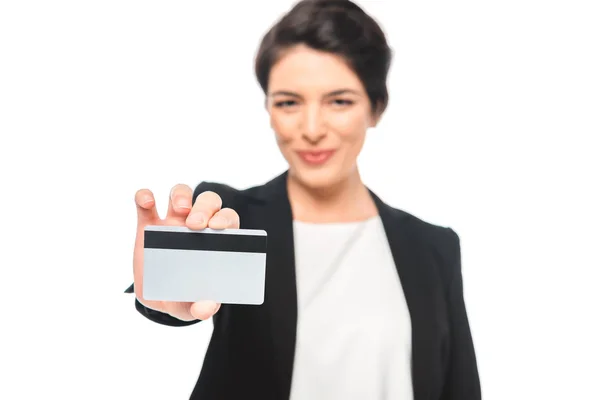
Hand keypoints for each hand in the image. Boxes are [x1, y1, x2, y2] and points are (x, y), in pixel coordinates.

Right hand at [132, 184, 239, 320]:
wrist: (156, 298)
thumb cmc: (182, 296)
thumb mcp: (191, 306)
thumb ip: (201, 308)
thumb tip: (206, 309)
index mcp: (215, 240)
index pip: (227, 219)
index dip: (225, 219)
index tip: (219, 228)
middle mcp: (196, 225)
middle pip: (208, 201)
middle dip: (205, 207)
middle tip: (196, 225)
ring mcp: (171, 221)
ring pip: (181, 193)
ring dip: (181, 195)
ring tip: (179, 209)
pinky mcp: (146, 223)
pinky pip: (145, 201)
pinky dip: (145, 196)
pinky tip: (146, 202)